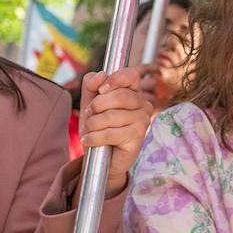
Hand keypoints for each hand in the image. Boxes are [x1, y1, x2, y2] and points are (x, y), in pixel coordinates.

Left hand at [78, 66, 157, 182]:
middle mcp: (143, 104)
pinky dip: (94, 137)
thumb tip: (101, 75)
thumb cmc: (98, 126)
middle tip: (89, 115)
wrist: (100, 157)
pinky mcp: (138, 137)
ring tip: (88, 129)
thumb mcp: (90, 101)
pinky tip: (88, 140)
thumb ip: (91, 84)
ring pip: (113, 115)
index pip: (131, 75)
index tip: (100, 90)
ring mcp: (143, 120)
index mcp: (133, 91)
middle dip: (97, 105)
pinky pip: (111, 133)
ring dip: (93, 123)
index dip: (115, 79)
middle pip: (120, 95)